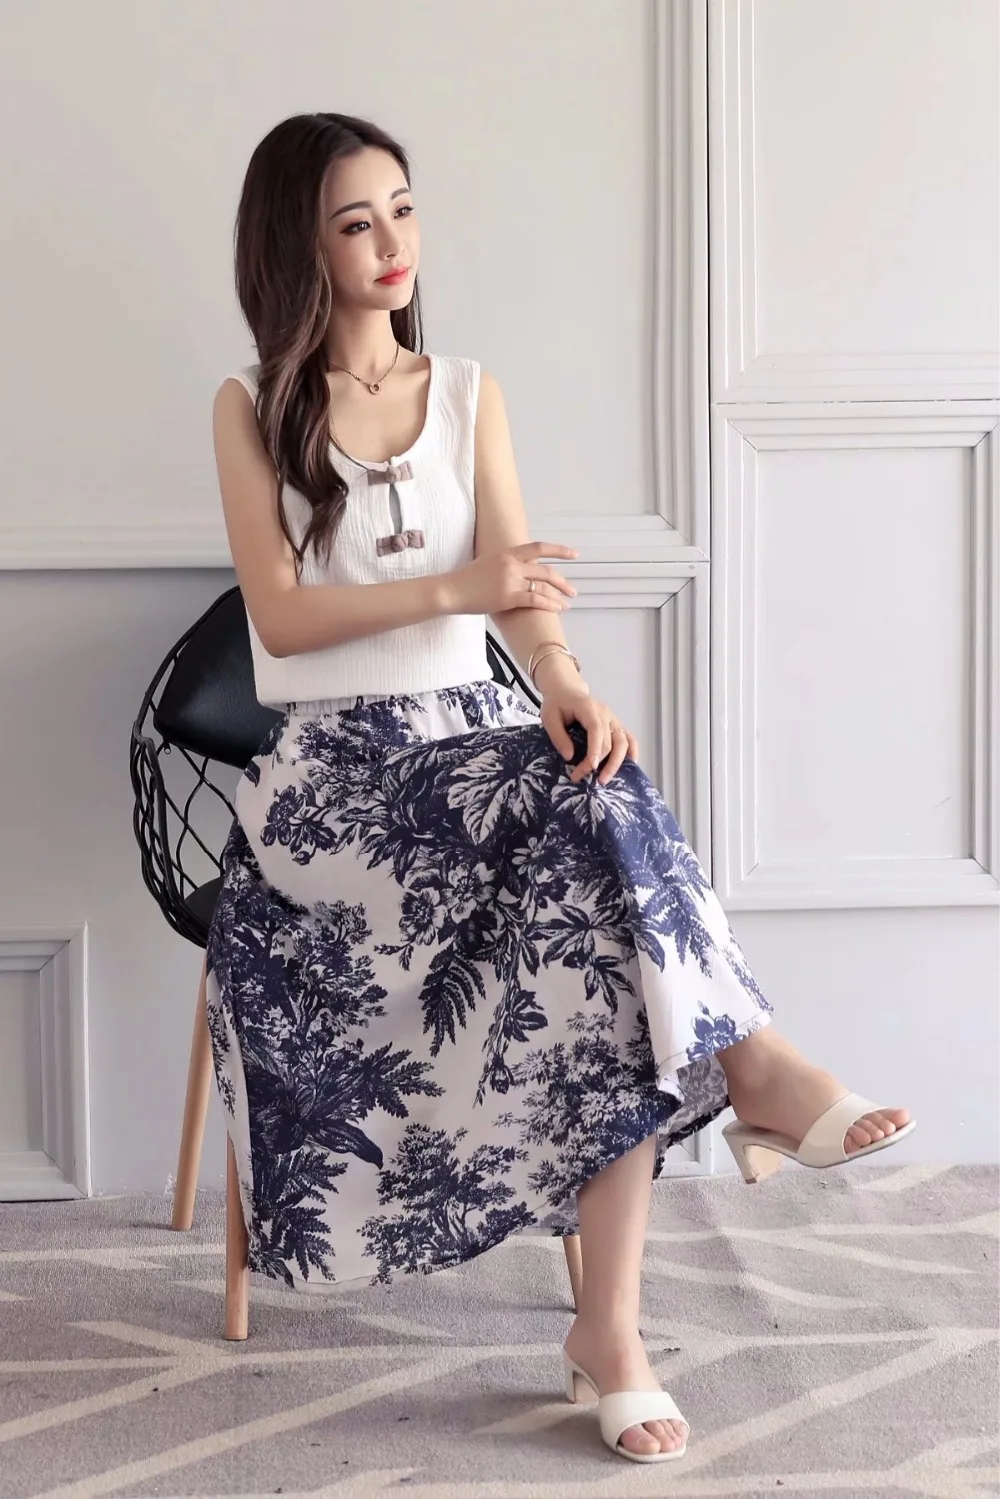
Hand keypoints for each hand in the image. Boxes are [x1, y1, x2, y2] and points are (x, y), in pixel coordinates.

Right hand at [441, 542, 577, 616]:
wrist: (451, 590)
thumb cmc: (466, 579)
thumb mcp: (488, 562)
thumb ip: (506, 563)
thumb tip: (521, 568)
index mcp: (507, 552)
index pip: (539, 547)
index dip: (559, 550)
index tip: (574, 554)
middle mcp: (511, 564)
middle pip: (546, 570)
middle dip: (563, 582)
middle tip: (573, 590)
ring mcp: (510, 580)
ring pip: (543, 586)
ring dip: (559, 596)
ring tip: (567, 604)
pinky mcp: (507, 597)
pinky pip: (535, 599)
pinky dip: (549, 604)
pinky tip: (557, 609)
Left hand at [538, 674, 639, 785]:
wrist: (566, 691)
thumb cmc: (557, 704)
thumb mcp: (549, 717)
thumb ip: (558, 736)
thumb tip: (569, 757)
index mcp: (588, 708)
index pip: (596, 730)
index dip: (596, 749)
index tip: (591, 767)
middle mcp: (605, 713)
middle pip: (611, 741)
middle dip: (600, 763)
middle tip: (584, 778)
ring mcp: (613, 719)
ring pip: (624, 741)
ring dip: (617, 762)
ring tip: (605, 779)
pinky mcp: (616, 725)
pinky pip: (630, 738)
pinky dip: (632, 752)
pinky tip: (629, 766)